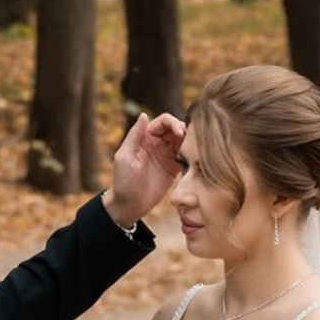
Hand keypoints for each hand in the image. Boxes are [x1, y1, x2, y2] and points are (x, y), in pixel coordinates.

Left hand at [106, 111, 186, 228]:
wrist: (130, 205)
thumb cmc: (123, 181)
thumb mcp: (125, 157)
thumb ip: (134, 136)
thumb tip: (144, 114)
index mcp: (145, 137)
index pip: (163, 121)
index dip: (173, 123)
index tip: (179, 133)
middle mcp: (157, 143)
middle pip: (176, 128)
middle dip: (185, 130)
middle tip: (191, 140)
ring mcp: (166, 155)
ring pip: (183, 140)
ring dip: (190, 140)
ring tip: (195, 148)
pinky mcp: (174, 168)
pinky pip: (186, 156)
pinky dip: (192, 153)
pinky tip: (196, 157)